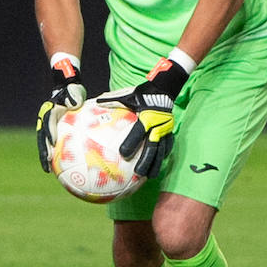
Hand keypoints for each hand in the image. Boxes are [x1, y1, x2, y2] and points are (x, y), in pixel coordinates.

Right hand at [36, 58, 86, 172]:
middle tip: (46, 162)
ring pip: (45, 144)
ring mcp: (47, 128)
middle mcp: (45, 121)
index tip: (52, 142)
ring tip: (49, 171)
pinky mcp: (52, 133)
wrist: (67, 91)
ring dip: (46, 157)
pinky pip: (54, 145)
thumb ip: (73, 96)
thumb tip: (75, 103)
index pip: (47, 123)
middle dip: (43, 151)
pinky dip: (56, 156)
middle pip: (42, 138)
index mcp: (48, 112)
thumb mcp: (72, 91)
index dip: (49, 133)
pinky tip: (62, 168)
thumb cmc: (71, 91)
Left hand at [99, 57, 188, 178]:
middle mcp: (157, 126)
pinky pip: (168, 146)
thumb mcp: (127, 94)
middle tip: (138, 173)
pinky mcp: (170, 131)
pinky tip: (157, 165)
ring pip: (161, 150)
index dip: (131, 143)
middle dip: (145, 161)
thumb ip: (112, 100)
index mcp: (146, 118)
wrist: (163, 89)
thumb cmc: (142, 93)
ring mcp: (165, 130)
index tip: (123, 154)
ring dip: (155, 164)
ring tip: (150, 176)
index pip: (137, 133)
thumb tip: (95, 102)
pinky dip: (162, 156)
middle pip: (151, 147)